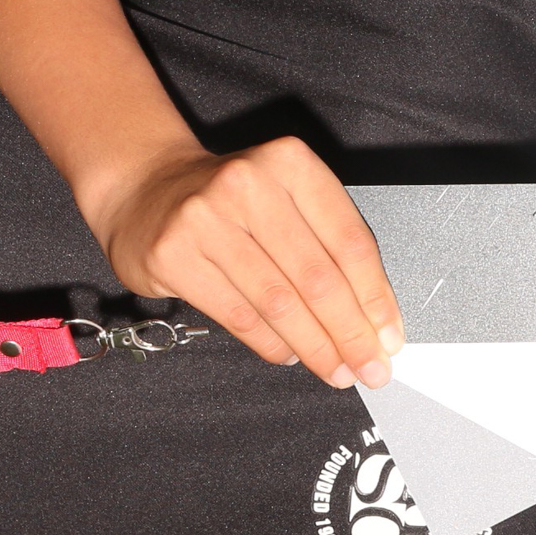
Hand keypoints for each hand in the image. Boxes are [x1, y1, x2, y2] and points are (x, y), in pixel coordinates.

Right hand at [87, 137, 403, 386]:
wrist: (146, 188)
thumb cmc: (231, 200)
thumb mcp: (286, 197)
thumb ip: (328, 245)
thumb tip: (374, 320)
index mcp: (290, 163)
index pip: (349, 242)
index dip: (376, 298)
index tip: (389, 336)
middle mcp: (248, 184)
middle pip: (317, 277)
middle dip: (350, 333)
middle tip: (370, 367)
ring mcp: (205, 219)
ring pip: (279, 302)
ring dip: (315, 347)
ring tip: (336, 370)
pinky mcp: (173, 256)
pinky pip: (239, 315)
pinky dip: (272, 343)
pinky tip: (290, 355)